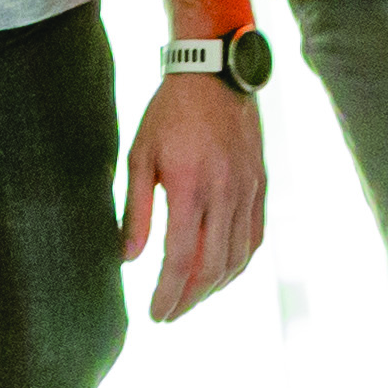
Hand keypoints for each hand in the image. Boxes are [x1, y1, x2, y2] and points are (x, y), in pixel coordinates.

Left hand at [120, 73, 266, 323]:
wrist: (215, 73)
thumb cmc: (169, 113)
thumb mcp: (140, 156)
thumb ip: (135, 211)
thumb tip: (127, 259)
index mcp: (190, 188)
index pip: (181, 259)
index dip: (168, 293)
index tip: (155, 314)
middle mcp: (225, 193)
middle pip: (212, 267)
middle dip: (190, 299)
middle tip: (170, 314)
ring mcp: (248, 189)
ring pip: (238, 257)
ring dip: (214, 286)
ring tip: (192, 297)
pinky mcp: (260, 183)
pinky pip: (255, 236)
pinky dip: (239, 263)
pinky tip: (221, 272)